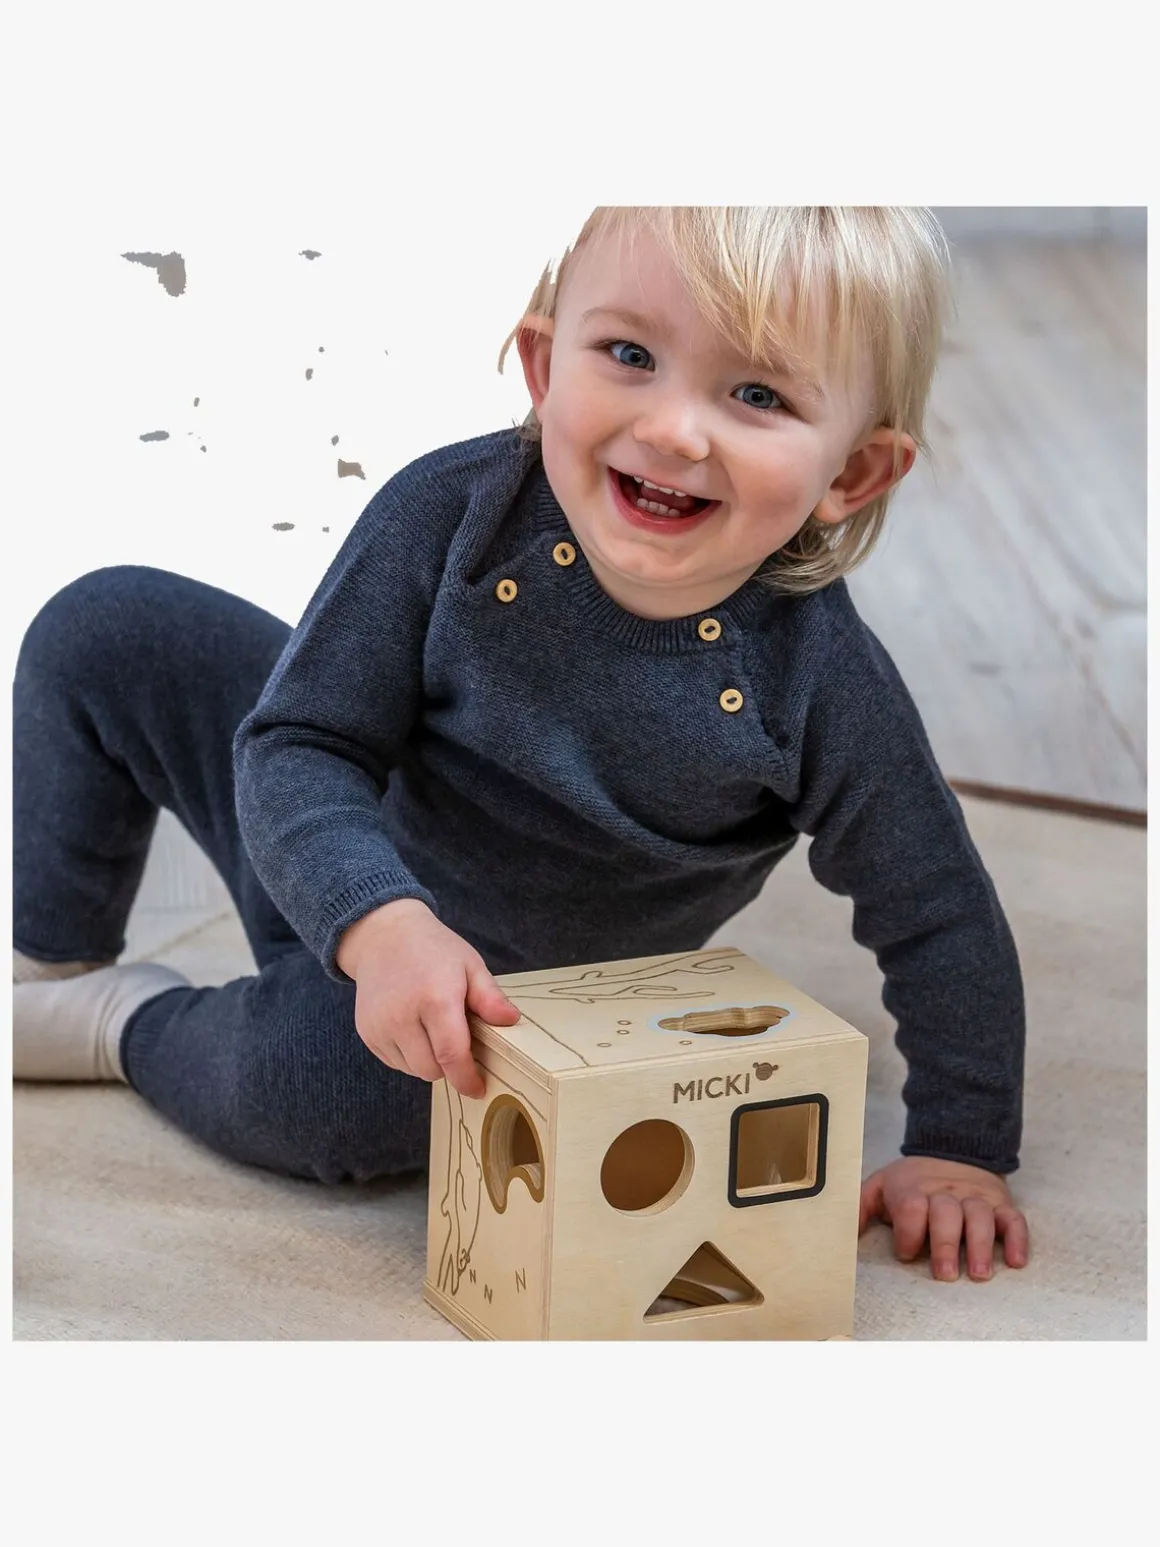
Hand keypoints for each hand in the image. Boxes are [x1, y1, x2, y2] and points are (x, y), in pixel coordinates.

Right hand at [336, 899, 520, 1098]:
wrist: (383, 936)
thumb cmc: (433, 950)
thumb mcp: (469, 965)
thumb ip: (490, 997)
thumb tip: (512, 1021)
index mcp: (435, 999)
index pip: (452, 1055)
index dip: (467, 1078)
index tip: (479, 1088)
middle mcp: (402, 1016)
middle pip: (432, 1069)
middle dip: (450, 1066)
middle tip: (458, 1040)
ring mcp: (380, 1026)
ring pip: (412, 1070)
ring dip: (428, 1061)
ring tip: (433, 1029)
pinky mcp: (366, 1032)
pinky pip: (394, 1062)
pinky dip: (409, 1056)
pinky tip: (414, 1029)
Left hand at [859, 1156, 1028, 1281]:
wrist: (952, 1148)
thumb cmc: (913, 1181)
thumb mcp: (881, 1185)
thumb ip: (860, 1206)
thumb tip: (845, 1235)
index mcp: (914, 1188)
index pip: (912, 1207)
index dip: (908, 1232)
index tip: (906, 1253)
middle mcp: (947, 1192)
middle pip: (947, 1213)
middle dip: (945, 1244)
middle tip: (944, 1274)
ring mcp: (976, 1197)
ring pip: (981, 1217)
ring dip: (981, 1245)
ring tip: (979, 1273)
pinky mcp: (1001, 1204)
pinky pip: (1014, 1219)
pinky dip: (1017, 1239)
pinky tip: (1016, 1261)